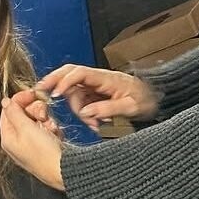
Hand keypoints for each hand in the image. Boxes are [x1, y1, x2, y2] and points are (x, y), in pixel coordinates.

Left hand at [0, 92, 63, 190]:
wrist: (64, 170)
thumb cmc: (44, 153)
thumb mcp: (26, 129)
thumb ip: (14, 113)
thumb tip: (5, 101)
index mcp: (8, 137)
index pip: (8, 110)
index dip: (20, 100)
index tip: (32, 94)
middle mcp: (17, 140)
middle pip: (23, 113)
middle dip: (36, 111)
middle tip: (43, 116)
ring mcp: (31, 143)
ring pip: (36, 120)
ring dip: (46, 120)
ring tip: (51, 128)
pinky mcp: (44, 145)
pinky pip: (46, 129)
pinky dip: (52, 128)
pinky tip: (56, 134)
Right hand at [34, 64, 159, 129]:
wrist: (157, 100)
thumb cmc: (147, 100)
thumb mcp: (131, 107)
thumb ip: (107, 109)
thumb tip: (85, 112)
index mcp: (105, 78)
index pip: (78, 73)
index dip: (64, 81)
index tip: (54, 93)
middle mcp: (97, 80)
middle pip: (69, 75)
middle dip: (54, 81)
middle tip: (40, 90)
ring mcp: (95, 88)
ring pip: (74, 94)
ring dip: (77, 110)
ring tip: (94, 125)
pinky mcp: (95, 96)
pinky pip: (82, 103)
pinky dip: (84, 114)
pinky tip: (96, 124)